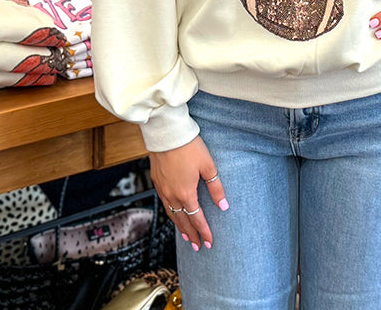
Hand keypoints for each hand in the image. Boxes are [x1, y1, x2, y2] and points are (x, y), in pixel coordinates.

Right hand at [149, 136, 227, 251]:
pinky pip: (164, 203)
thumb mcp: (208, 165)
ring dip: (179, 227)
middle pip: (182, 221)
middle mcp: (172, 195)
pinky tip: (174, 214)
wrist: (166, 133)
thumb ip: (216, 187)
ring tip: (186, 236)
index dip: (204, 231)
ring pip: (171, 214)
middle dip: (191, 235)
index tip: (209, 242)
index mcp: (185, 193)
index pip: (196, 219)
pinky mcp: (157, 181)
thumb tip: (223, 206)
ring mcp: (162, 188)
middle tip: (197, 246)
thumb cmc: (189, 146)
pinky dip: (171, 214)